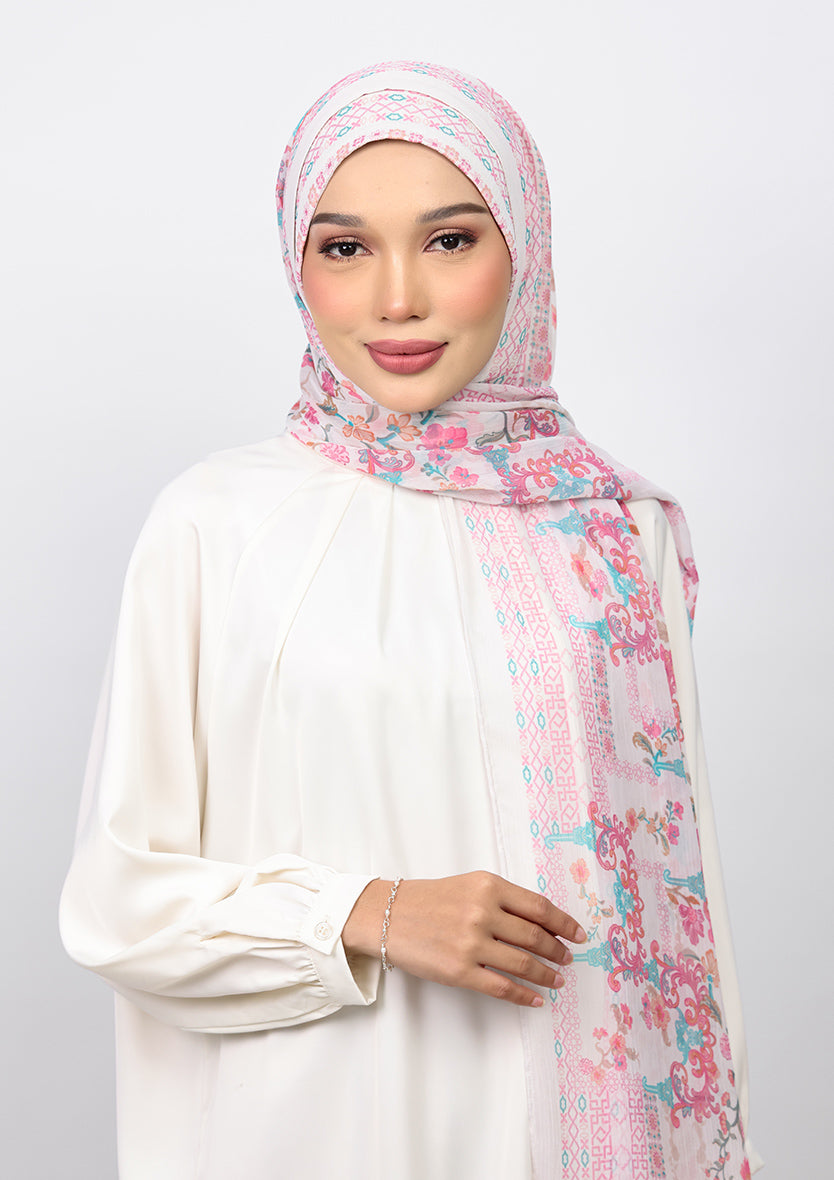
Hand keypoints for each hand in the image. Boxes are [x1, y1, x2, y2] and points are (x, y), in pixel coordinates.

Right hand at [342, 871, 585, 1007]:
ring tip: (557, 980)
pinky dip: (524, 995)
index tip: (578, 934)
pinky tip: (535, 1000)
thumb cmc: (430, 900)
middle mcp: (482, 912)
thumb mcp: (469, 885)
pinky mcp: (459, 971)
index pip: (538, 906)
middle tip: (568, 960)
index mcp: (488, 886)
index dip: (564, 923)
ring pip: (523, 964)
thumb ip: (503, 899)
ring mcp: (471, 943)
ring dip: (546, 975)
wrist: (386, 915)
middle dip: (558, 951)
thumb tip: (542, 923)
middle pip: (535, 936)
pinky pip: (502, 987)